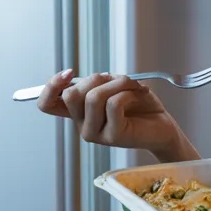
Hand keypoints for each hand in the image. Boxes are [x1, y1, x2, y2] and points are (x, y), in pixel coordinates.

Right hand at [36, 70, 183, 155]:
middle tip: (118, 80)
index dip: (51, 86)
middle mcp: (82, 125)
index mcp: (79, 113)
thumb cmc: (140, 106)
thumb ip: (98, 83)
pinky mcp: (112, 137)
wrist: (163, 125)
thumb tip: (87, 78)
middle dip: (96, 78)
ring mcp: (95, 134)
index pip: (46, 104)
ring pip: (93, 97)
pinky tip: (138, 95)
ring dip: (118, 83)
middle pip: (71, 95)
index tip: (69, 73)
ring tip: (133, 86)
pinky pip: (113, 104)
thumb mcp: (115, 86)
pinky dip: (128, 93)